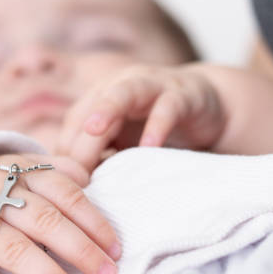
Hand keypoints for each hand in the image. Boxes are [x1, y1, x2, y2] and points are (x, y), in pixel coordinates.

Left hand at [56, 64, 226, 171]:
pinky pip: (167, 108)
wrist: (207, 108)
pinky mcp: (181, 95)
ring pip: (124, 93)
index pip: (73, 124)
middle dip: (81, 141)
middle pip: (91, 110)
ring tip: (94, 129)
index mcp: (101, 97)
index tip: (65, 182)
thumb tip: (73, 186)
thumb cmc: (156, 126)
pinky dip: (157, 125)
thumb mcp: (125, 142)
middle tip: (77, 175)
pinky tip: (149, 146)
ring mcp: (151, 87)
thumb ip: (101, 156)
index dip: (66, 151)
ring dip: (107, 108)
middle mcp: (120, 86)